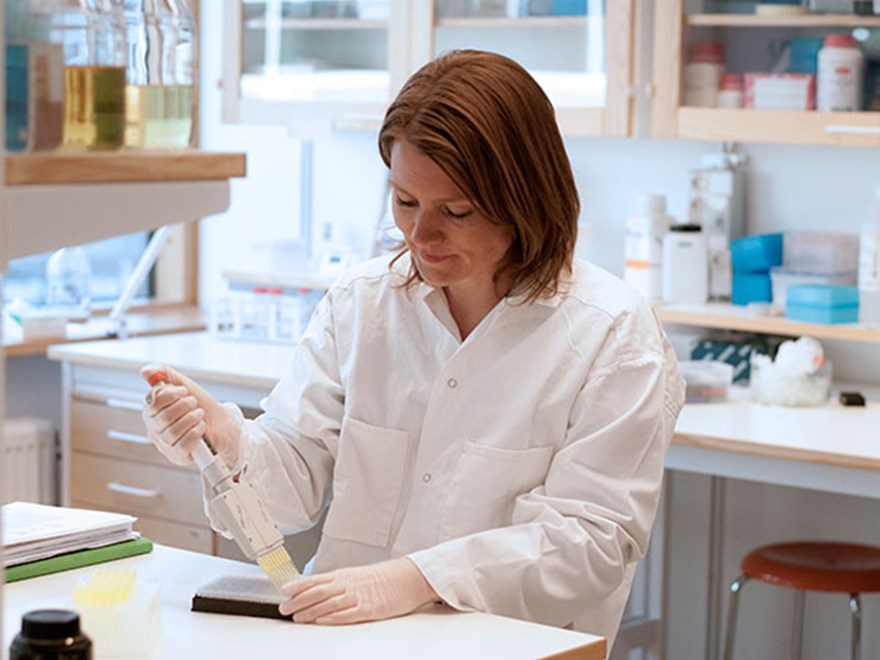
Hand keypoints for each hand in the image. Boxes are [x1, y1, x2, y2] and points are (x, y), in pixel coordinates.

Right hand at [141, 363, 241, 467]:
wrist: (222, 423)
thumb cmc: (200, 405)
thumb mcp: (183, 384)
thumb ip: (163, 374)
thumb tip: (145, 371)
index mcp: (152, 412)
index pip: (151, 404)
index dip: (169, 395)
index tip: (184, 390)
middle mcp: (155, 430)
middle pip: (162, 418)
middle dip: (184, 407)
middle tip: (195, 403)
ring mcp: (165, 445)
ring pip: (171, 433)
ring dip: (191, 419)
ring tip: (200, 414)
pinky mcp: (177, 456)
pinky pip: (181, 446)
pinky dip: (195, 433)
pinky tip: (201, 428)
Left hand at [279, 558, 437, 624]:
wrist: (408, 578)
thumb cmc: (383, 578)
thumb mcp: (356, 576)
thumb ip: (337, 583)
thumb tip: (316, 590)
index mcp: (344, 575)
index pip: (316, 579)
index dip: (298, 585)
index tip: (283, 591)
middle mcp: (349, 584)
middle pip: (318, 592)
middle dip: (298, 601)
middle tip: (284, 608)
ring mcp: (359, 596)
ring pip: (330, 603)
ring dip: (311, 611)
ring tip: (297, 618)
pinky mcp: (370, 608)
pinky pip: (349, 614)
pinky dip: (334, 617)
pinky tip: (322, 620)